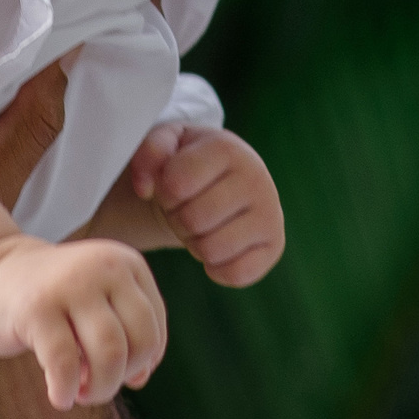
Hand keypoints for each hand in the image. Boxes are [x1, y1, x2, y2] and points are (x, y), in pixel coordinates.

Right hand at [0, 235, 165, 408]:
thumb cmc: (52, 300)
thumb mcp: (97, 307)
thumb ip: (126, 336)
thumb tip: (140, 378)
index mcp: (126, 264)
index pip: (154, 329)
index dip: (139, 363)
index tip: (115, 372)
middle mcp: (104, 267)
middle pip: (140, 341)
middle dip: (122, 377)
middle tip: (95, 387)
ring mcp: (70, 284)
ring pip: (110, 353)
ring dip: (99, 388)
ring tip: (79, 393)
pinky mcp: (35, 308)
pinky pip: (64, 363)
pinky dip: (65, 391)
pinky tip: (59, 398)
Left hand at [127, 125, 283, 287]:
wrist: (224, 180)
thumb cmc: (189, 164)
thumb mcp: (165, 145)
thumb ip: (147, 153)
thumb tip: (144, 187)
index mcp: (227, 148)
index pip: (175, 185)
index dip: (164, 192)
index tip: (173, 185)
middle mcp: (256, 177)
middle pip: (193, 221)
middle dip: (179, 219)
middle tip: (186, 208)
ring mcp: (270, 213)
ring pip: (212, 250)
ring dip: (195, 244)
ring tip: (201, 225)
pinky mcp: (275, 245)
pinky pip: (235, 274)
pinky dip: (216, 269)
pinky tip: (216, 247)